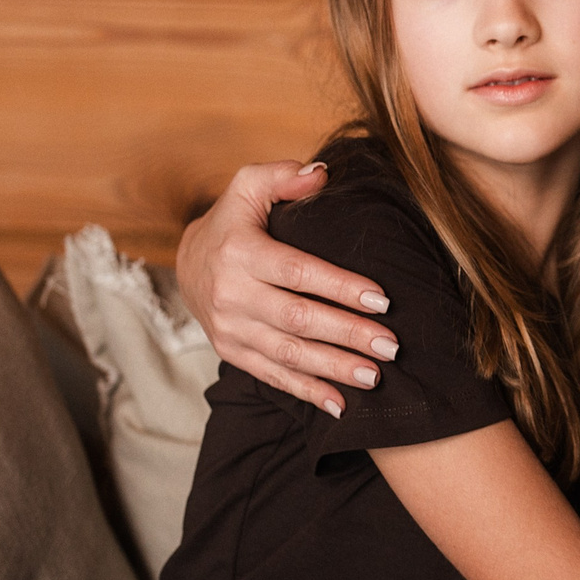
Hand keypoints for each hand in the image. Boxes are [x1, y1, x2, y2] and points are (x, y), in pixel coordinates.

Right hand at [177, 160, 397, 415]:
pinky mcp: (232, 353)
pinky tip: (340, 405)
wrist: (188, 263)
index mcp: (240, 253)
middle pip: (298, 319)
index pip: (299, 273)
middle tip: (390, 346)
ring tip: (374, 375)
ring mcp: (229, 329)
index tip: (382, 300)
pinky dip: (306, 392)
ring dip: (333, 368)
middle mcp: (231, 295)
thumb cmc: (233, 222)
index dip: (341, 288)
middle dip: (347, 334)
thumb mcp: (248, 187)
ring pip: (288, 354)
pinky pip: (272, 376)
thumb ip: (282, 177)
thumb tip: (321, 174)